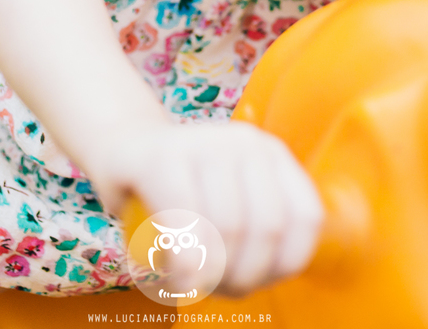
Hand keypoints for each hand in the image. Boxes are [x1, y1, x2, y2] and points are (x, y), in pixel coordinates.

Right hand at [88, 121, 323, 296]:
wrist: (122, 147)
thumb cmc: (180, 189)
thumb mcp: (231, 198)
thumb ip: (259, 228)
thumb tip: (278, 271)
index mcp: (271, 153)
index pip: (305, 217)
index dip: (283, 263)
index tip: (253, 281)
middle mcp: (245, 141)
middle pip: (266, 227)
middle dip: (243, 274)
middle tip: (214, 287)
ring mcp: (203, 142)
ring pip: (228, 225)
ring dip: (212, 272)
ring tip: (192, 281)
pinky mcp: (161, 156)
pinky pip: (185, 217)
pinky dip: (184, 256)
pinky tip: (176, 271)